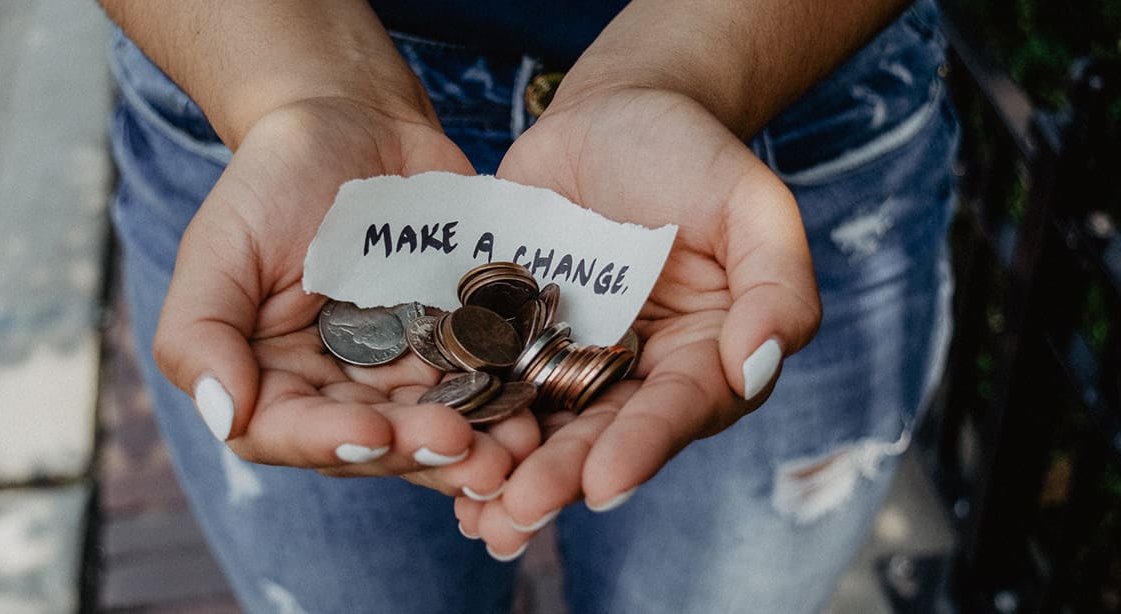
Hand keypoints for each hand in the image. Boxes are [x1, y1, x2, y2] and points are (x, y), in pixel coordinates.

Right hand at [152, 98, 539, 495]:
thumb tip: (224, 415)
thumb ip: (199, 333)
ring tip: (515, 449)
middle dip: (420, 452)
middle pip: (375, 443)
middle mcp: (338, 389)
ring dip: (477, 446)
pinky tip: (537, 407)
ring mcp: (403, 371)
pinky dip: (509, 401)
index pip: (289, 432)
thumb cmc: (274, 180)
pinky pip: (484, 382)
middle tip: (468, 450)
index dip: (330, 442)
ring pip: (436, 426)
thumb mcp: (220, 246)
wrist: (355, 122)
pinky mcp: (458, 345)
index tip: (375, 434)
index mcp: (272, 379)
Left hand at [456, 87, 821, 556]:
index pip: (677, 410)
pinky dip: (464, 418)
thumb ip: (777, 285)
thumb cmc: (693, 155)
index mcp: (702, 357)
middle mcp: (635, 374)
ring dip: (508, 472)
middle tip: (520, 511)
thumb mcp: (752, 205)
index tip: (605, 482)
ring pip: (540, 425)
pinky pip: (487, 381)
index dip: (643, 447)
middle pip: (601, 434)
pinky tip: (432, 454)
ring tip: (475, 515)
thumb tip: (757, 366)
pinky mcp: (512, 336)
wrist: (614, 114)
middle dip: (562, 476)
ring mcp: (569, 358)